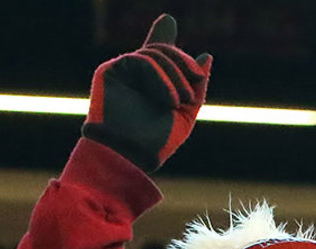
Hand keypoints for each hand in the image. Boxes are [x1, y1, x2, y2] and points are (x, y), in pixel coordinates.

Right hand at [82, 13, 211, 171]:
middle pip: (161, 51)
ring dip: (174, 75)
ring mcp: (121, 73)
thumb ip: (196, 88)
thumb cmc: (155, 144)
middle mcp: (133, 77)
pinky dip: (159, 78)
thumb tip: (207, 56)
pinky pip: (140, 60)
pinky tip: (168, 100)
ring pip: (153, 54)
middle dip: (183, 63)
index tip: (169, 23)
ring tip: (179, 102)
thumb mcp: (185, 116)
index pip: (157, 54)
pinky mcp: (109, 72)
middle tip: (197, 79)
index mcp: (149, 86)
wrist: (129, 158)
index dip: (163, 37)